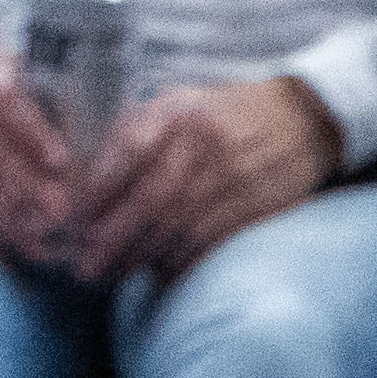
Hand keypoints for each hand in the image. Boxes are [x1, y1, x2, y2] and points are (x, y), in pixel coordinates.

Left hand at [67, 78, 337, 279]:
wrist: (299, 119)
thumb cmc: (223, 114)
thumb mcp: (179, 103)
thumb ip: (136, 132)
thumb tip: (87, 178)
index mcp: (178, 109)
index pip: (130, 147)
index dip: (100, 187)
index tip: (77, 218)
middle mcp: (203, 141)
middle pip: (150, 198)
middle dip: (113, 238)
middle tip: (85, 265)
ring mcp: (231, 175)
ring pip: (177, 227)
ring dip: (140, 256)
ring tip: (112, 274)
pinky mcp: (254, 205)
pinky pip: (208, 241)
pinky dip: (179, 262)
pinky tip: (157, 274)